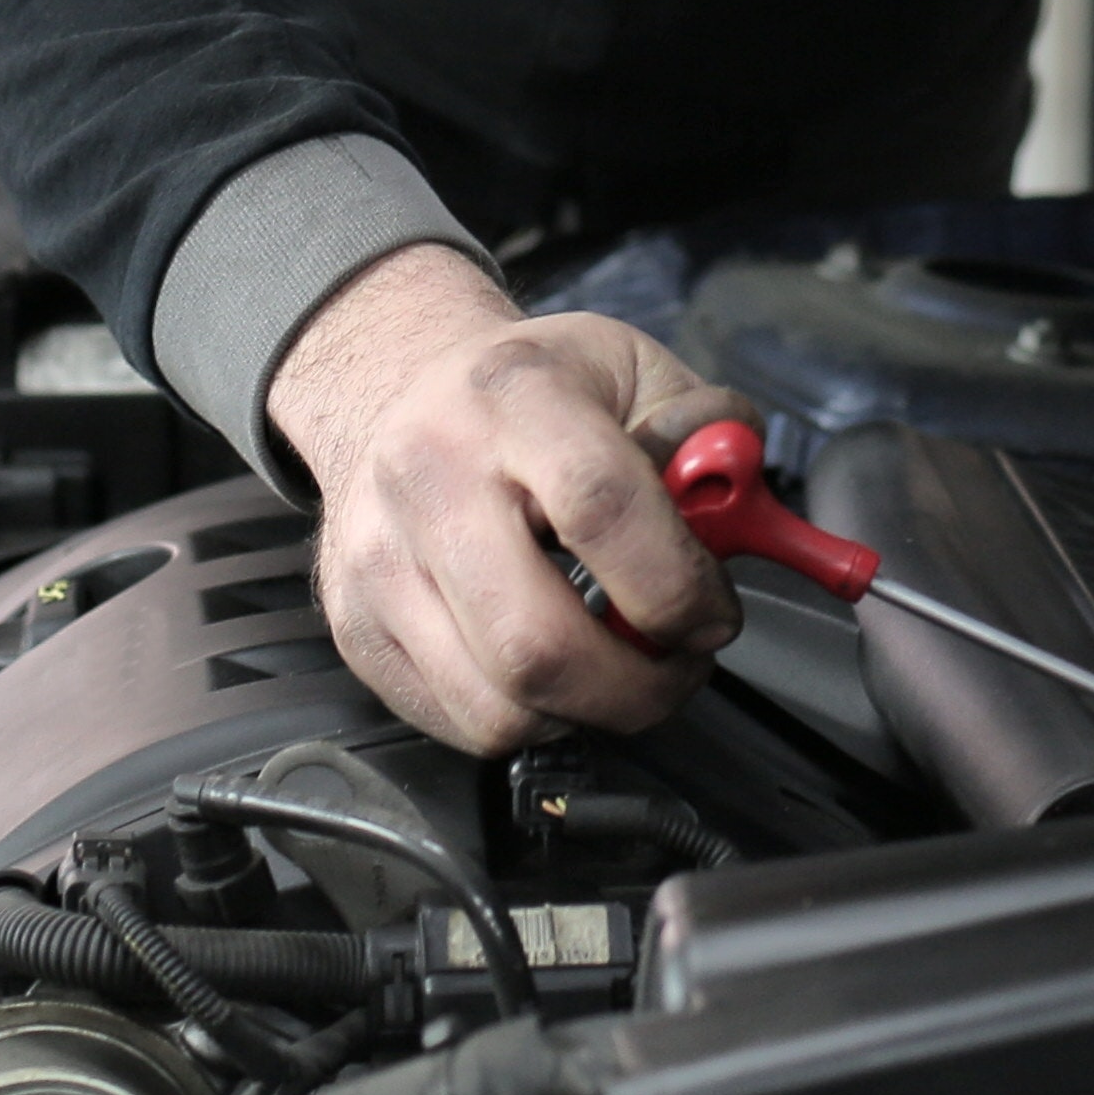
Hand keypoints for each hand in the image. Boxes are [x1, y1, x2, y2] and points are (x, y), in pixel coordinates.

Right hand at [272, 244, 750, 754]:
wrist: (399, 386)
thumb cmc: (528, 388)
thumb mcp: (633, 370)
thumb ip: (707, 436)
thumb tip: (737, 515)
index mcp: (510, 396)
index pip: (600, 507)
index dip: (677, 585)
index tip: (713, 611)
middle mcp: (428, 475)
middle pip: (537, 644)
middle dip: (638, 688)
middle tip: (677, 662)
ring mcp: (379, 561)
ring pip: (498, 708)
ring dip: (586, 712)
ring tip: (615, 663)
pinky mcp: (356, 628)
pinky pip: (460, 724)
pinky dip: (528, 716)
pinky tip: (551, 663)